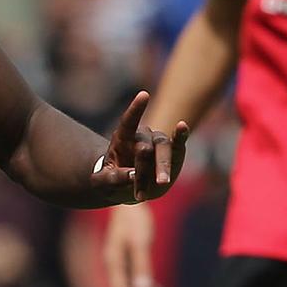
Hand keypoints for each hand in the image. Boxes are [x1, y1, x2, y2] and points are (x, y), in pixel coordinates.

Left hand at [94, 91, 189, 205]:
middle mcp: (142, 137)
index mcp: (122, 139)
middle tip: (141, 191)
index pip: (129, 122)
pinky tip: (182, 126)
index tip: (144, 95)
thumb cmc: (112, 181)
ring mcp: (158, 143)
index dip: (136, 109)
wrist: (127, 188)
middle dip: (143, 169)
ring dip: (163, 167)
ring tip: (162, 184)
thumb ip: (113, 179)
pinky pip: (178, 143)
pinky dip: (181, 135)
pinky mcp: (173, 153)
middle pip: (144, 148)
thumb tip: (131, 175)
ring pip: (162, 150)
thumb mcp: (103, 183)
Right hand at [104, 204, 165, 286]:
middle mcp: (115, 262)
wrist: (131, 197)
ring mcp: (122, 259)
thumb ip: (142, 265)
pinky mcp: (130, 254)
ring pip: (132, 284)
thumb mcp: (140, 242)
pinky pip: (137, 276)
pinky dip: (147, 284)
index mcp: (114, 260)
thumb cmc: (135, 217)